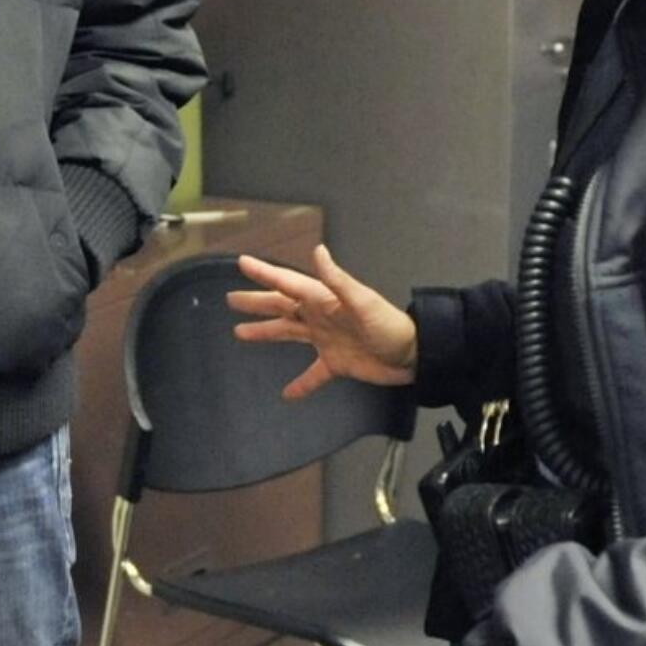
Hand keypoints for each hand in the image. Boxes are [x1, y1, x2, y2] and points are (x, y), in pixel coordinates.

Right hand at [226, 244, 417, 398]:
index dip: (265, 273)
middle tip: (230, 298)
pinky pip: (312, 374)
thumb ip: (338, 279)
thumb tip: (318, 251)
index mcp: (323, 299)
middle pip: (281, 307)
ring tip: (240, 332)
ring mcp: (325, 340)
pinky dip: (300, 384)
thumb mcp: (362, 301)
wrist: (414, 356)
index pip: (288, 283)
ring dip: (265, 333)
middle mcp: (319, 317)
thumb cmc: (388, 325)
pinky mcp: (335, 364)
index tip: (242, 263)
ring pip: (288, 334)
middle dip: (257, 302)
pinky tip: (286, 394)